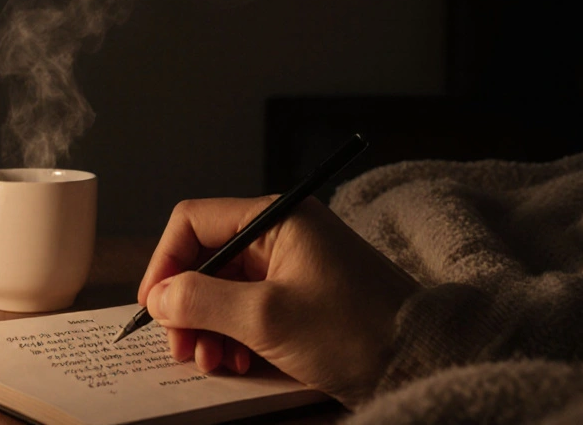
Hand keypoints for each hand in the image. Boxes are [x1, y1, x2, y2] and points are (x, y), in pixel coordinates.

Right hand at [137, 195, 419, 406]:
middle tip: (182, 346)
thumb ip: (205, 302)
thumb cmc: (358, 331)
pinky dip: (235, 335)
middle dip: (187, 305)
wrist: (428, 361)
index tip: (154, 306)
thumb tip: (161, 296)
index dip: (166, 262)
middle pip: (208, 258)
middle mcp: (284, 234)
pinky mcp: (305, 297)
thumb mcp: (269, 319)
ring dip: (209, 327)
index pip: (195, 221)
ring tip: (212, 362)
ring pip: (226, 288)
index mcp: (277, 219)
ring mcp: (295, 266)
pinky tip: (237, 363)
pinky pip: (251, 308)